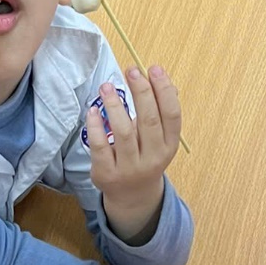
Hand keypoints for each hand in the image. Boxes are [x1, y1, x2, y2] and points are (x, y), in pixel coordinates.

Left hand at [87, 66, 181, 241]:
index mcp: (169, 145)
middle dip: (141, 92)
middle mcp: (153, 158)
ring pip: (123, 132)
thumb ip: (162, 111)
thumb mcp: (159, 138)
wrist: (132, 196)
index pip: (171, 115)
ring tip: (106, 86)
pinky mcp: (107, 174)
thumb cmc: (145, 156)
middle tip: (131, 70)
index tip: (154, 69)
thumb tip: (166, 81)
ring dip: (115, 105)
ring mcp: (130, 168)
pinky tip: (93, 110)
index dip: (164, 91)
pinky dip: (96, 126)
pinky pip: (100, 146)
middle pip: (149, 121)